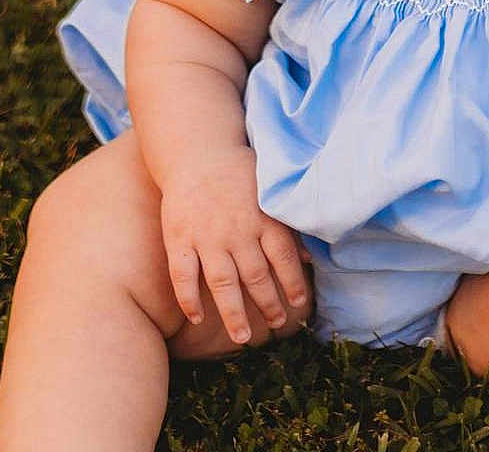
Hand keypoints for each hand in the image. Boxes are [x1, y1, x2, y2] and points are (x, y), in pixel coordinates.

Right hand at [159, 145, 311, 344]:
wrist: (196, 150)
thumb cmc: (238, 172)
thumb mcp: (269, 191)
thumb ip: (287, 223)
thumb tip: (309, 256)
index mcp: (262, 217)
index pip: (284, 257)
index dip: (293, 283)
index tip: (300, 304)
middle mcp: (237, 230)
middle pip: (256, 276)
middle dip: (268, 304)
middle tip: (276, 324)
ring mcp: (206, 236)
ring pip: (223, 283)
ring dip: (234, 313)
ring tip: (243, 337)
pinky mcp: (179, 238)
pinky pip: (183, 275)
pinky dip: (189, 299)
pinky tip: (199, 317)